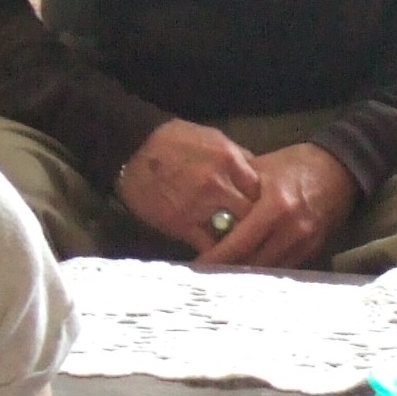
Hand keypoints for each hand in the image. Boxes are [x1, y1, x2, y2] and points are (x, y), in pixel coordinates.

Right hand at [118, 119, 262, 251]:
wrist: (132, 149)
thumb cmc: (171, 140)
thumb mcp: (212, 138)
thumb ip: (237, 158)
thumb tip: (258, 175)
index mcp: (230, 160)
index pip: (262, 189)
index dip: (264, 202)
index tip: (263, 211)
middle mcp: (219, 184)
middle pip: (252, 213)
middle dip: (255, 224)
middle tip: (256, 233)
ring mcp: (201, 206)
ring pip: (235, 233)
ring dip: (238, 241)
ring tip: (242, 249)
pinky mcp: (182, 224)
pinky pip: (209, 246)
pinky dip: (217, 253)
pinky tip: (221, 257)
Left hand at [200, 142, 355, 268]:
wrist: (340, 169)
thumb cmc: (295, 165)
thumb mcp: (261, 169)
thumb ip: (236, 192)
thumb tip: (206, 211)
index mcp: (275, 207)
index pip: (239, 244)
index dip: (216, 258)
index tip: (196, 265)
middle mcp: (291, 230)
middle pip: (252, 263)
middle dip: (227, 270)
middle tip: (205, 274)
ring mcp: (304, 243)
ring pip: (267, 270)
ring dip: (245, 273)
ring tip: (223, 274)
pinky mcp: (312, 250)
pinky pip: (283, 268)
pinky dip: (264, 269)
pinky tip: (249, 268)